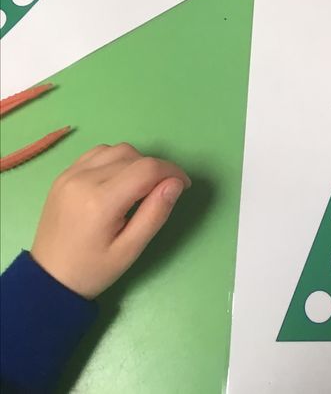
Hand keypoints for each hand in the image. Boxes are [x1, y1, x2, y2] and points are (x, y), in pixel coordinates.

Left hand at [31, 143, 190, 298]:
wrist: (48, 279)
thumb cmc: (92, 270)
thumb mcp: (130, 251)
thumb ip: (155, 214)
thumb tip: (176, 183)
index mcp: (101, 202)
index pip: (147, 169)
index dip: (172, 171)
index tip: (183, 185)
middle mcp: (84, 179)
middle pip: (134, 156)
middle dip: (156, 169)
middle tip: (161, 192)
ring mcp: (71, 174)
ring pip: (117, 150)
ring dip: (136, 162)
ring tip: (139, 187)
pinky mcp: (64, 174)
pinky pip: (98, 153)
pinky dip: (116, 160)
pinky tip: (118, 180)